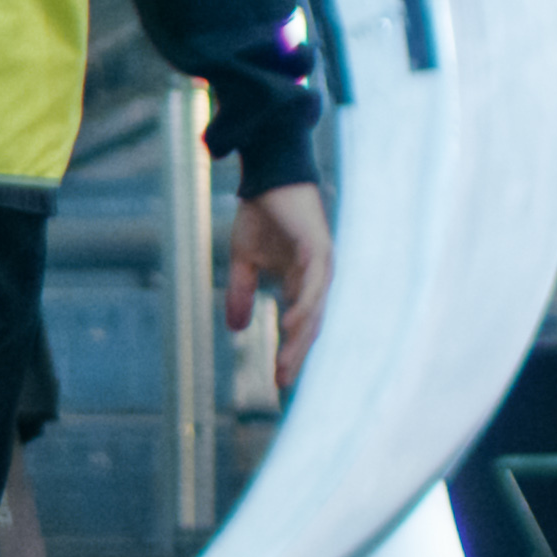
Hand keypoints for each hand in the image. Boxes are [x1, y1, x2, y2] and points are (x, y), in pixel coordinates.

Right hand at [226, 182, 331, 397]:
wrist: (268, 174)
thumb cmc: (262, 213)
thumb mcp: (244, 260)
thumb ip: (241, 292)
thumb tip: (235, 328)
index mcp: (304, 280)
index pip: (300, 324)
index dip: (290, 351)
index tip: (277, 380)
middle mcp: (318, 276)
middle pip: (311, 325)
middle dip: (296, 354)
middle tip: (282, 382)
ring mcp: (321, 263)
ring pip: (314, 310)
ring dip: (300, 339)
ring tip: (286, 363)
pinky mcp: (318, 247)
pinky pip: (313, 285)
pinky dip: (303, 307)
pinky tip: (290, 325)